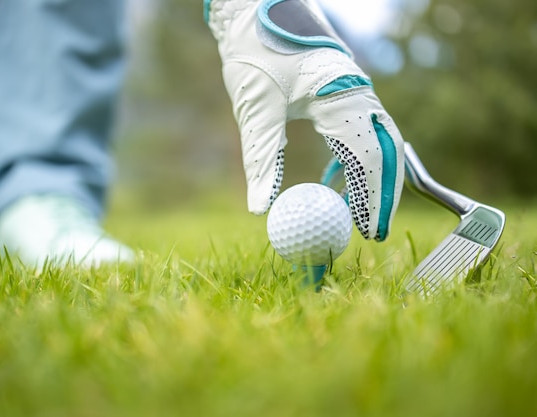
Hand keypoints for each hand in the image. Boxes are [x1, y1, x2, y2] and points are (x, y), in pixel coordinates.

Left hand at [205, 0, 403, 240]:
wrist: (255, 7)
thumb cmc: (255, 49)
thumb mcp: (255, 106)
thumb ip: (261, 157)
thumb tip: (259, 209)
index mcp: (343, 94)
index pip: (369, 155)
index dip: (372, 197)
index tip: (368, 230)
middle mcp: (358, 91)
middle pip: (386, 150)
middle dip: (384, 193)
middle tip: (375, 230)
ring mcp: (354, 89)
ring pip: (379, 141)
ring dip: (375, 178)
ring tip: (363, 214)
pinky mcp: (342, 90)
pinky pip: (361, 130)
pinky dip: (358, 160)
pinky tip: (341, 182)